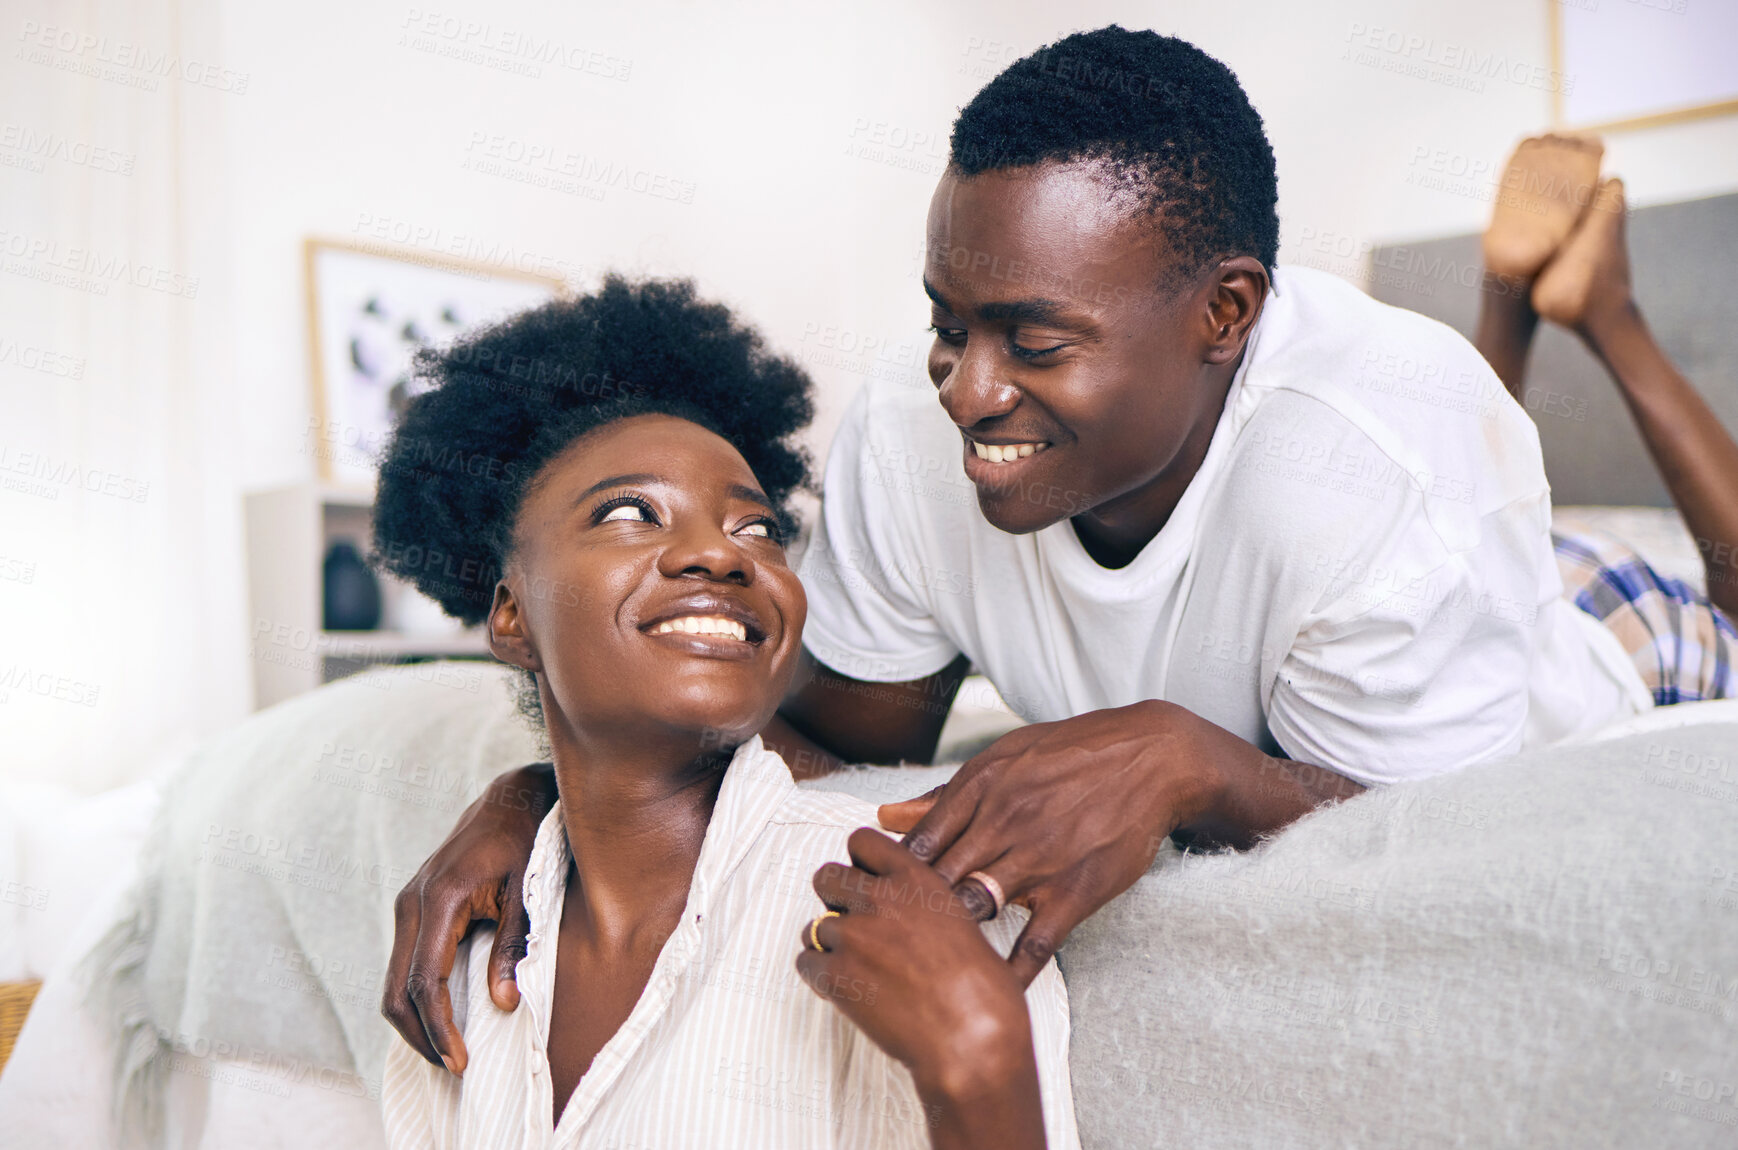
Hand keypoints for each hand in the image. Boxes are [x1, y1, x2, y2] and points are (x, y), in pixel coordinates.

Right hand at [381, 763, 556, 1071]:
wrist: (513, 797)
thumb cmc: (528, 840)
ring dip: (416, 1021)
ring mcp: (408, 904)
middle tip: (455, 1067)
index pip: (427, 981)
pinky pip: (405, 964)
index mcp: (440, 898)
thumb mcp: (529, 892)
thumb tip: (504, 1004)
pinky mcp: (415, 908)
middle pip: (398, 989)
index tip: (461, 1060)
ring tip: (451, 1051)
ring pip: (395, 980)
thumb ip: (514, 946)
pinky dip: (417, 997)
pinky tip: (444, 1018)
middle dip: (421, 1035)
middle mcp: (413, 902)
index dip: (440, 1028)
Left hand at [797, 829, 1043, 1145]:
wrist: (971, 1037)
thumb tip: (908, 915)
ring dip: (829, 944)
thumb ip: (924, 908)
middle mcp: (878, 899)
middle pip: (826, 876)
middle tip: (854, 925)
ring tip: (856, 969)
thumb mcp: (962, 924)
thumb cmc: (982, 990)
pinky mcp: (835, 974)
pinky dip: (819, 976)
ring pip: (812, 925)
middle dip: (835, 899)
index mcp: (915, 879)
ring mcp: (852, 935)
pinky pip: (805, 962)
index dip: (860, 862)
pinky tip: (846, 990)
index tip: (864, 880)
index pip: (862, 841)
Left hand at [879, 700, 1356, 985]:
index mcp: (979, 789)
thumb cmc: (1073, 754)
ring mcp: (1037, 861)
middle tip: (890, 944)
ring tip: (927, 967)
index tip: (879, 902)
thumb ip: (944, 794)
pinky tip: (992, 991)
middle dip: (907, 915)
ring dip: (949, 940)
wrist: (1152, 759)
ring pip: (975, 909)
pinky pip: (1035, 941)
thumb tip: (886, 815)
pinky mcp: (1075, 891)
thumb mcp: (1003, 758)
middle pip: (936, 881)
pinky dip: (1011, 970)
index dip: (889, 879)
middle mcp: (1001, 824)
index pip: (916, 845)